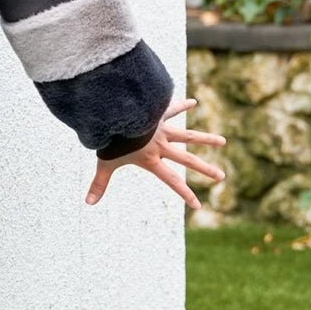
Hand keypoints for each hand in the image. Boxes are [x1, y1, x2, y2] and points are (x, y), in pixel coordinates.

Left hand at [85, 97, 225, 209]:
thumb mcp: (104, 163)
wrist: (115, 116)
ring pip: (188, 135)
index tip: (198, 206)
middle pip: (187, 160)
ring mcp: (162, 129)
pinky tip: (193, 102)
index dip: (185, 195)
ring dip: (206, 139)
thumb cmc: (110, 141)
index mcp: (151, 160)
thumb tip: (87, 203)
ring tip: (223, 141)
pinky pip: (172, 109)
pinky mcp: (158, 114)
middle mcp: (161, 145)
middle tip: (222, 176)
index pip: (172, 181)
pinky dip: (181, 105)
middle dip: (205, 169)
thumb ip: (99, 184)